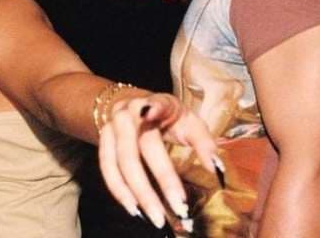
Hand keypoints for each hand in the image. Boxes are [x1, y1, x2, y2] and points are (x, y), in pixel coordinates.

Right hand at [97, 93, 217, 230]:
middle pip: (144, 145)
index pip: (158, 104)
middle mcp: (131, 112)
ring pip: (122, 161)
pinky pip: (107, 168)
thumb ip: (203, 142)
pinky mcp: (102, 141)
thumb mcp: (189, 121)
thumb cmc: (168, 118)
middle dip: (162, 178)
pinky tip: (134, 208)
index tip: (154, 111)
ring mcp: (112, 126)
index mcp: (157, 101)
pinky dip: (119, 190)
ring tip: (155, 217)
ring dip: (139, 192)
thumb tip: (217, 169)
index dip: (156, 107)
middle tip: (179, 208)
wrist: (133, 107)